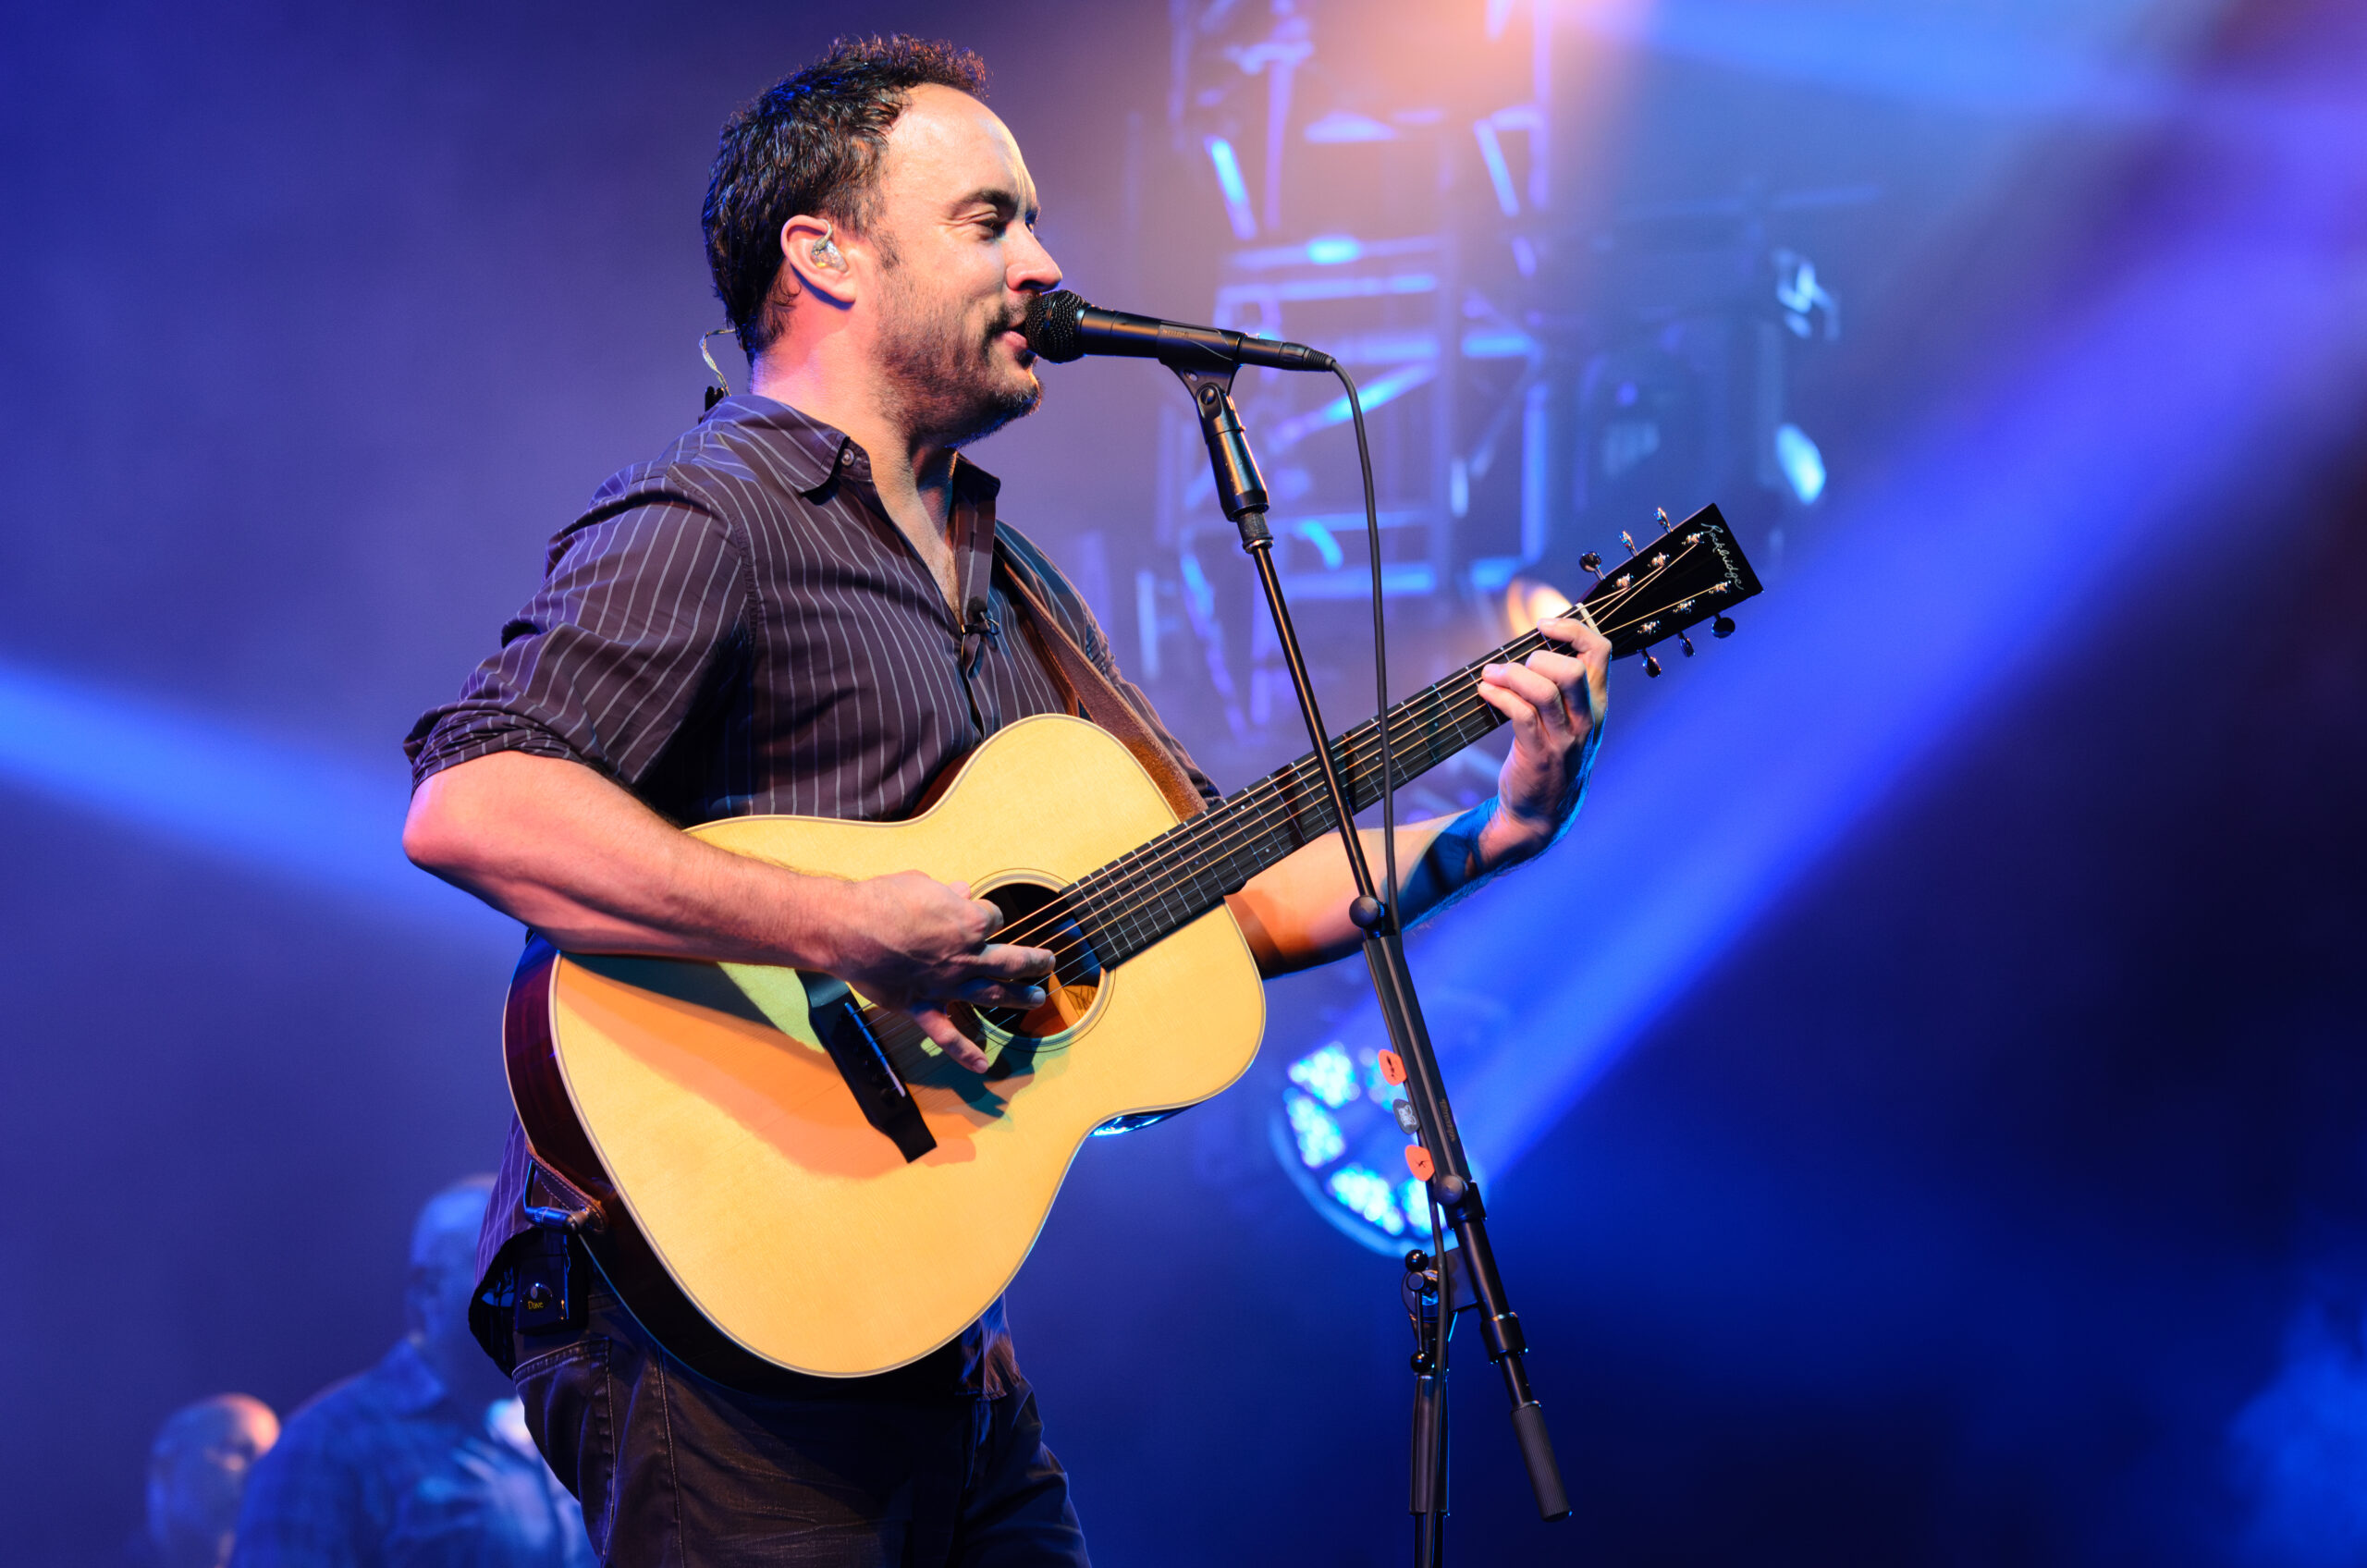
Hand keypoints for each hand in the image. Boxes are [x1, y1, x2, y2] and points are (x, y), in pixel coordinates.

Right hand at [811, 872, 1053, 1071]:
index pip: (991, 917)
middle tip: (1047, 962)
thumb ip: (945, 892)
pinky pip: (946, 1033)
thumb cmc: (883, 900)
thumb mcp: (920, 884)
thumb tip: (960, 890)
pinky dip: (964, 1051)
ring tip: (1037, 998)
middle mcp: (965, 957)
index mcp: (968, 923)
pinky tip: (983, 1065)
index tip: (982, 912)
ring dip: (1017, 997)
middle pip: (1011, 960)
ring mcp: (946, 985)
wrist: (849, 928)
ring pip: (991, 994)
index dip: (988, 914)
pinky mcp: (922, 1005)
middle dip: (1033, 961)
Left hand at [1474, 612, 1610, 864]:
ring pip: (1544, 691)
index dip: (1573, 629)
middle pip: (1573, 670)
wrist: (1541, 815)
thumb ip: (1562, 689)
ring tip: (1490, 675)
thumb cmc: (1551, 759)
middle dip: (1539, 656)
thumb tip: (1532, 647)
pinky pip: (1520, 714)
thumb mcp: (1570, 724)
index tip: (1544, 625)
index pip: (1600, 652)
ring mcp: (1564, 740)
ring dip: (1510, 675)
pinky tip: (1485, 691)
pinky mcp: (1538, 755)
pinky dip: (1499, 695)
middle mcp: (1586, 721)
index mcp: (1597, 706)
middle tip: (1519, 664)